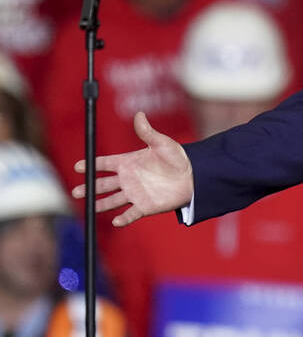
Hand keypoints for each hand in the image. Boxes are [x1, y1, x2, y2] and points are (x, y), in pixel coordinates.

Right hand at [71, 112, 193, 226]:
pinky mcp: (144, 206)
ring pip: (112, 201)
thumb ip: (147, 132)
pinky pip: (131, 214)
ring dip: (100, 204)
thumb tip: (139, 114)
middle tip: (76, 191)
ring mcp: (134, 193)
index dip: (91, 165)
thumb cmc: (177, 158)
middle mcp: (127, 179)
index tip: (78, 167)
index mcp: (128, 162)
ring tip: (89, 208)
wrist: (193, 176)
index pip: (104, 164)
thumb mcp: (162, 143)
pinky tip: (116, 222)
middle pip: (103, 184)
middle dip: (89, 188)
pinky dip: (123, 219)